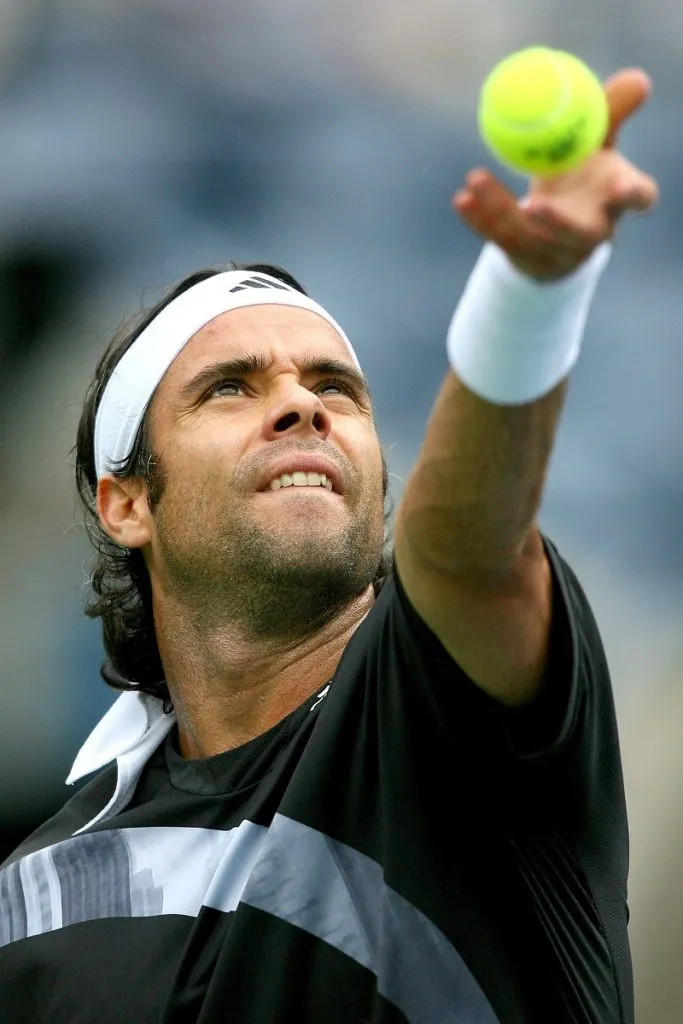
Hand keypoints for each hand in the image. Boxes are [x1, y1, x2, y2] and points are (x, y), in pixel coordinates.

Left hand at [452, 69, 659, 279]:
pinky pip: (500, 239)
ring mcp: (557, 251)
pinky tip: (462, 199)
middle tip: (536, 205)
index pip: (637, 199)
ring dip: (501, 208)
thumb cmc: (585, 176)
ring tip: (475, 178)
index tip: (622, 186)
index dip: (632, 195)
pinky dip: (480, 219)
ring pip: (529, 235)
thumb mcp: (598, 145)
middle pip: (579, 233)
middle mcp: (591, 232)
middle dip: (558, 222)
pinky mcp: (526, 258)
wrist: (558, 227)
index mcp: (616, 201)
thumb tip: (638, 78)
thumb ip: (611, 114)